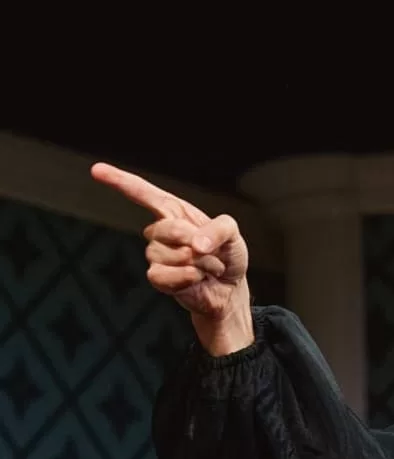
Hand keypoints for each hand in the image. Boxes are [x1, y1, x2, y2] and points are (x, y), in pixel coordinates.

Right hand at [91, 162, 253, 353]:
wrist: (229, 288)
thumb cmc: (228, 255)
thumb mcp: (232, 233)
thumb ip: (219, 229)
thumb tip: (195, 244)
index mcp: (175, 213)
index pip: (144, 194)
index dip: (121, 181)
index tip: (97, 170)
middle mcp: (161, 231)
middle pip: (167, 229)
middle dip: (193, 240)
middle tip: (210, 251)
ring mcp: (156, 254)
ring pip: (167, 255)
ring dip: (198, 263)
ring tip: (207, 267)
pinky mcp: (157, 277)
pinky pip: (163, 275)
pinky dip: (188, 277)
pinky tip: (197, 279)